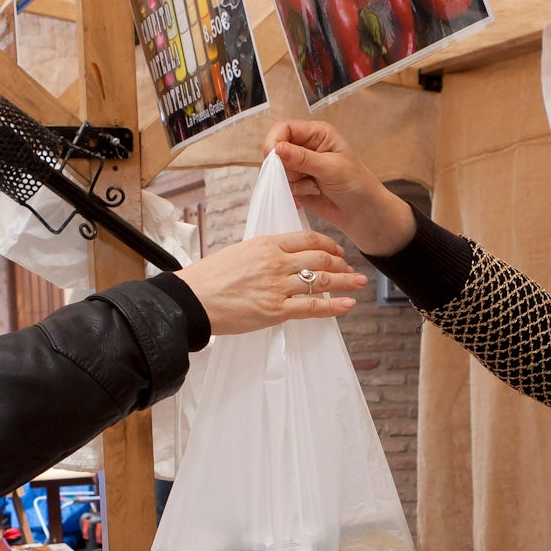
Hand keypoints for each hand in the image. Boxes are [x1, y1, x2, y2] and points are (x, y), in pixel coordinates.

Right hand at [180, 231, 367, 337]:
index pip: (307, 239)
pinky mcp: (275, 310)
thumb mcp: (237, 254)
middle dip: (341, 264)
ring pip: (321, 281)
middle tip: (352, 269)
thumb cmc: (207, 278)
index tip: (337, 250)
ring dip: (344, 282)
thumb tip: (274, 259)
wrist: (191, 300)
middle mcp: (275, 262)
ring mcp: (277, 286)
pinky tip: (348, 305)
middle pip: (320, 259)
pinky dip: (333, 306)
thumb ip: (260, 255)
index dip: (327, 244)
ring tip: (359, 283)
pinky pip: (311, 307)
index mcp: (265, 244)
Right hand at [267, 121, 416, 257]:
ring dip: (294, 182)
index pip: (285, 129)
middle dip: (285, 167)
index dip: (275, 141)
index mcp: (317, 134)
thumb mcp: (331, 168)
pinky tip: (312, 194)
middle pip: (277, 151)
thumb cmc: (357, 184)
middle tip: (304, 177)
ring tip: (316, 187)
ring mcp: (300, 167)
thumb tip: (277, 148)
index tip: (273, 157)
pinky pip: (283, 187)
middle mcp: (306, 147)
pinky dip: (294, 193)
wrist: (363, 213)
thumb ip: (303, 158)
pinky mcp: (298, 185)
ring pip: (278, 171)